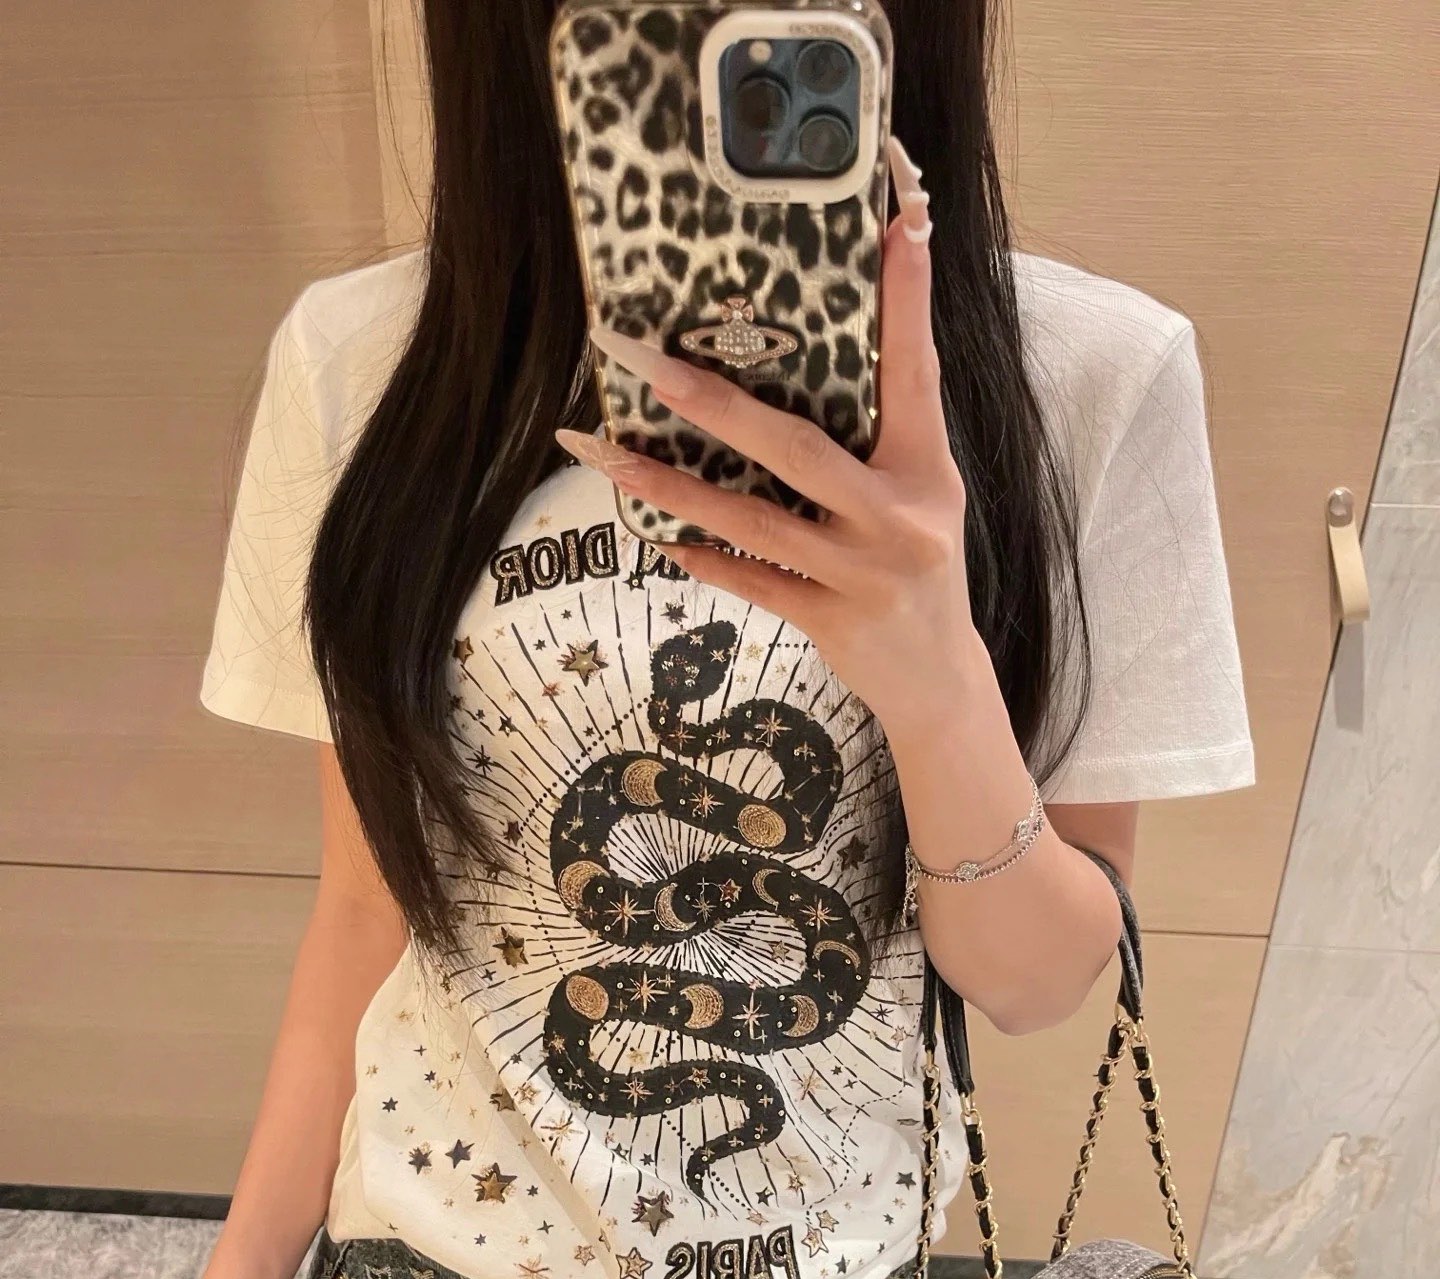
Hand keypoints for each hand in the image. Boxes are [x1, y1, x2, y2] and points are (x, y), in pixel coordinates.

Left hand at [556, 136, 982, 741]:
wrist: (939, 681)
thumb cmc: (922, 568)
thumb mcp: (928, 492)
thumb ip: (890, 428)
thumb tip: (836, 346)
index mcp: (927, 469)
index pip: (916, 371)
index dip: (908, 300)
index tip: (901, 221)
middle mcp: (896, 517)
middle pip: (796, 449)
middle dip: (714, 403)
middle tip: (644, 362)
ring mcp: (860, 573)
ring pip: (754, 520)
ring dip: (672, 485)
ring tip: (605, 453)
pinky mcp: (830, 622)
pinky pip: (753, 582)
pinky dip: (706, 557)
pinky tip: (658, 536)